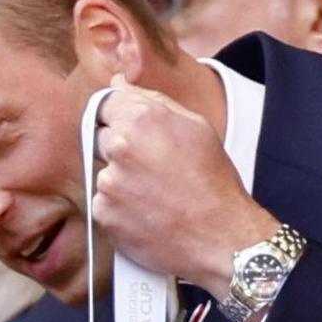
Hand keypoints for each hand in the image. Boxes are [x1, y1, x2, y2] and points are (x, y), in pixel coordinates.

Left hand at [89, 75, 277, 296]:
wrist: (220, 238)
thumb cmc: (213, 181)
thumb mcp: (195, 127)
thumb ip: (152, 101)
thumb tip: (117, 84)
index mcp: (142, 118)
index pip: (104, 105)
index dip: (120, 119)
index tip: (135, 135)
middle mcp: (120, 147)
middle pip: (101, 138)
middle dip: (121, 151)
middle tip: (153, 170)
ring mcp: (108, 182)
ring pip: (104, 174)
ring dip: (122, 182)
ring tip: (155, 196)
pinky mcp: (103, 214)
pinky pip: (104, 204)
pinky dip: (120, 209)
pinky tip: (147, 213)